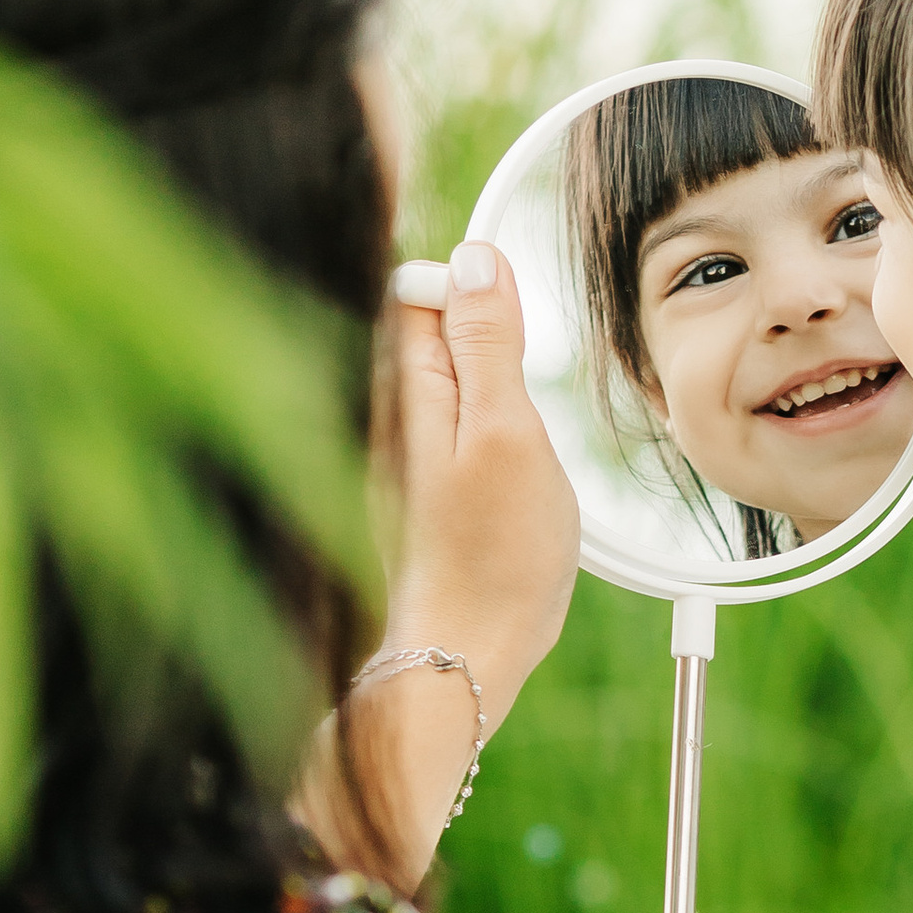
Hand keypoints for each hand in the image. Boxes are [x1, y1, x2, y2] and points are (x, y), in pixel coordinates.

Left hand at [381, 244, 579, 678]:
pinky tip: (507, 466)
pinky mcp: (419, 486)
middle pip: (427, 329)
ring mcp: (401, 452)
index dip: (470, 281)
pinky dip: (483, 426)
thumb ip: (488, 344)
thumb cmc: (495, 556)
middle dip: (482, 333)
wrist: (468, 653)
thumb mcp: (508, 432)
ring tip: (517, 439)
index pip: (415, 287)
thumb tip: (473, 260)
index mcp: (406, 389)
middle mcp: (389, 414)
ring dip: (487, 382)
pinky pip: (449, 422)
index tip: (515, 321)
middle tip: (522, 393)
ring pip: (442, 378)